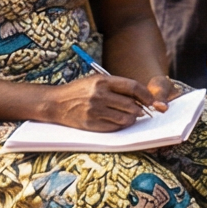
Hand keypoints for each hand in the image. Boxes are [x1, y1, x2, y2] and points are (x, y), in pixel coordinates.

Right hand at [36, 73, 158, 131]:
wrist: (55, 103)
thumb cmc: (80, 90)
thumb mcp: (97, 80)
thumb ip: (118, 86)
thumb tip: (142, 97)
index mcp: (102, 81)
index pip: (133, 87)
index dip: (146, 95)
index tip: (151, 100)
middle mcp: (98, 95)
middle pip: (131, 104)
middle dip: (140, 109)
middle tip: (142, 110)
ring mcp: (94, 110)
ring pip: (125, 118)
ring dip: (132, 118)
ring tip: (131, 116)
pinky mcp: (90, 123)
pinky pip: (114, 127)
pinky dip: (121, 125)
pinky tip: (119, 121)